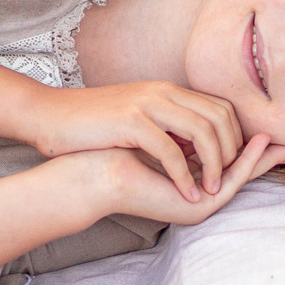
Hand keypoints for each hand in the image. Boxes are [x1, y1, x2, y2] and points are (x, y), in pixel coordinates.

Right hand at [23, 82, 245, 200]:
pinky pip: (170, 150)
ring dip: (214, 165)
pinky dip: (184, 176)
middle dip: (231, 152)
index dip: (234, 137)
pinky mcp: (131, 121)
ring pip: (203, 132)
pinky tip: (186, 194)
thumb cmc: (92, 123)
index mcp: (167, 90)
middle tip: (226, 180)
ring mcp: (147, 104)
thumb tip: (192, 145)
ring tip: (211, 191)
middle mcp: (163, 92)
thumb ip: (165, 123)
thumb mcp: (137, 115)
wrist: (50, 115)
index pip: (220, 107)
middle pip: (219, 117)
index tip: (233, 165)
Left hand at [74, 133, 284, 226]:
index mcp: (196, 183)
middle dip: (269, 156)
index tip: (274, 130)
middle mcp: (201, 196)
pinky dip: (245, 163)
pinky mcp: (197, 206)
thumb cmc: (126, 150)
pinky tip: (259, 145)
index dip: (254, 148)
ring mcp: (201, 203)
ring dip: (263, 159)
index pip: (232, 164)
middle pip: (243, 173)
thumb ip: (189, 134)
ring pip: (241, 178)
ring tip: (283, 142)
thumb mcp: (167, 138)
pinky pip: (230, 182)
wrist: (100, 171)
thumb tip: (208, 113)